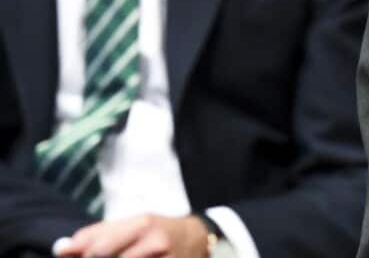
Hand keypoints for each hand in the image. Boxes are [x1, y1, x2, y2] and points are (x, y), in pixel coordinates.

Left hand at [54, 214, 208, 257]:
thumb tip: (61, 250)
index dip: (80, 256)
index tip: (68, 257)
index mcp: (142, 225)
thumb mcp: (129, 225)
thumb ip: (94, 235)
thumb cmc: (156, 231)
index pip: (98, 248)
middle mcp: (155, 244)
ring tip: (117, 256)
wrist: (196, 238)